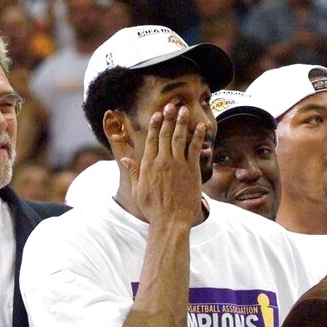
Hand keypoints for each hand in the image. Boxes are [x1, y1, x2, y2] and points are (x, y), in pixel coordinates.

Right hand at [121, 104, 204, 225]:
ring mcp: (177, 164)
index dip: (155, 125)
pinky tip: (200, 126)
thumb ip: (134, 172)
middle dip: (168, 118)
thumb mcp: (138, 190)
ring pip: (179, 138)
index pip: (151, 139)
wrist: (170, 221)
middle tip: (172, 105)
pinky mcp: (191, 170)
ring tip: (184, 110)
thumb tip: (125, 159)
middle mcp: (162, 161)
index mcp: (148, 165)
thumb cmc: (153, 209)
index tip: (157, 114)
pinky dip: (197, 136)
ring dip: (181, 122)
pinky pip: (194, 149)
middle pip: (165, 134)